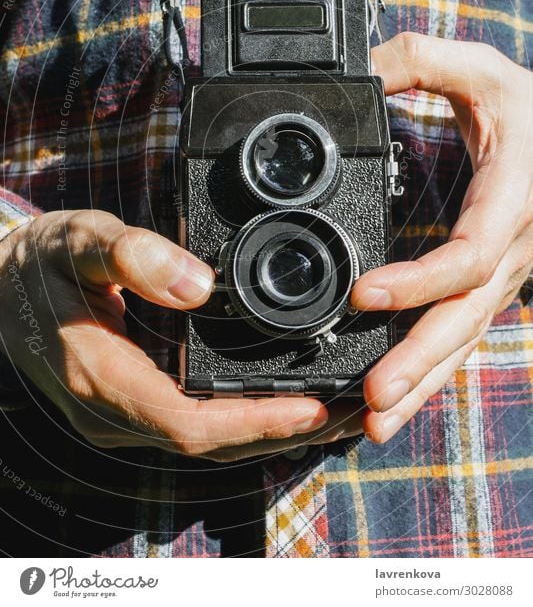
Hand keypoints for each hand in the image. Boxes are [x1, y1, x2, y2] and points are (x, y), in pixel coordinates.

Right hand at [0, 210, 361, 459]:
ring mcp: (118, 416)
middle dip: (282, 433)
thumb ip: (133, 257)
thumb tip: (199, 285)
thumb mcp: (80, 240)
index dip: (256, 421)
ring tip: (330, 411)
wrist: (1, 285)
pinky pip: (193, 427)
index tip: (312, 407)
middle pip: (210, 444)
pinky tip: (278, 407)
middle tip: (346, 410)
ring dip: (269, 433)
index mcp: (100, 376)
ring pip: (205, 443)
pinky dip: (241, 423)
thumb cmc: (39, 263)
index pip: (189, 423)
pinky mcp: (128, 408)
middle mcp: (111, 412)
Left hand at [351, 33, 532, 442]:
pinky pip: (463, 333)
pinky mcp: (494, 284)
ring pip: (466, 338)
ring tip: (373, 421)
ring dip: (423, 382)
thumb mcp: (479, 67)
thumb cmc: (530, 106)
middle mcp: (514, 250)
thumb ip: (419, 59)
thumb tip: (356, 74)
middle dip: (420, 361)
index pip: (468, 255)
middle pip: (466, 318)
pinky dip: (432, 370)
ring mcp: (508, 274)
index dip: (419, 281)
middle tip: (370, 397)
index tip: (362, 293)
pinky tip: (399, 399)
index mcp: (511, 200)